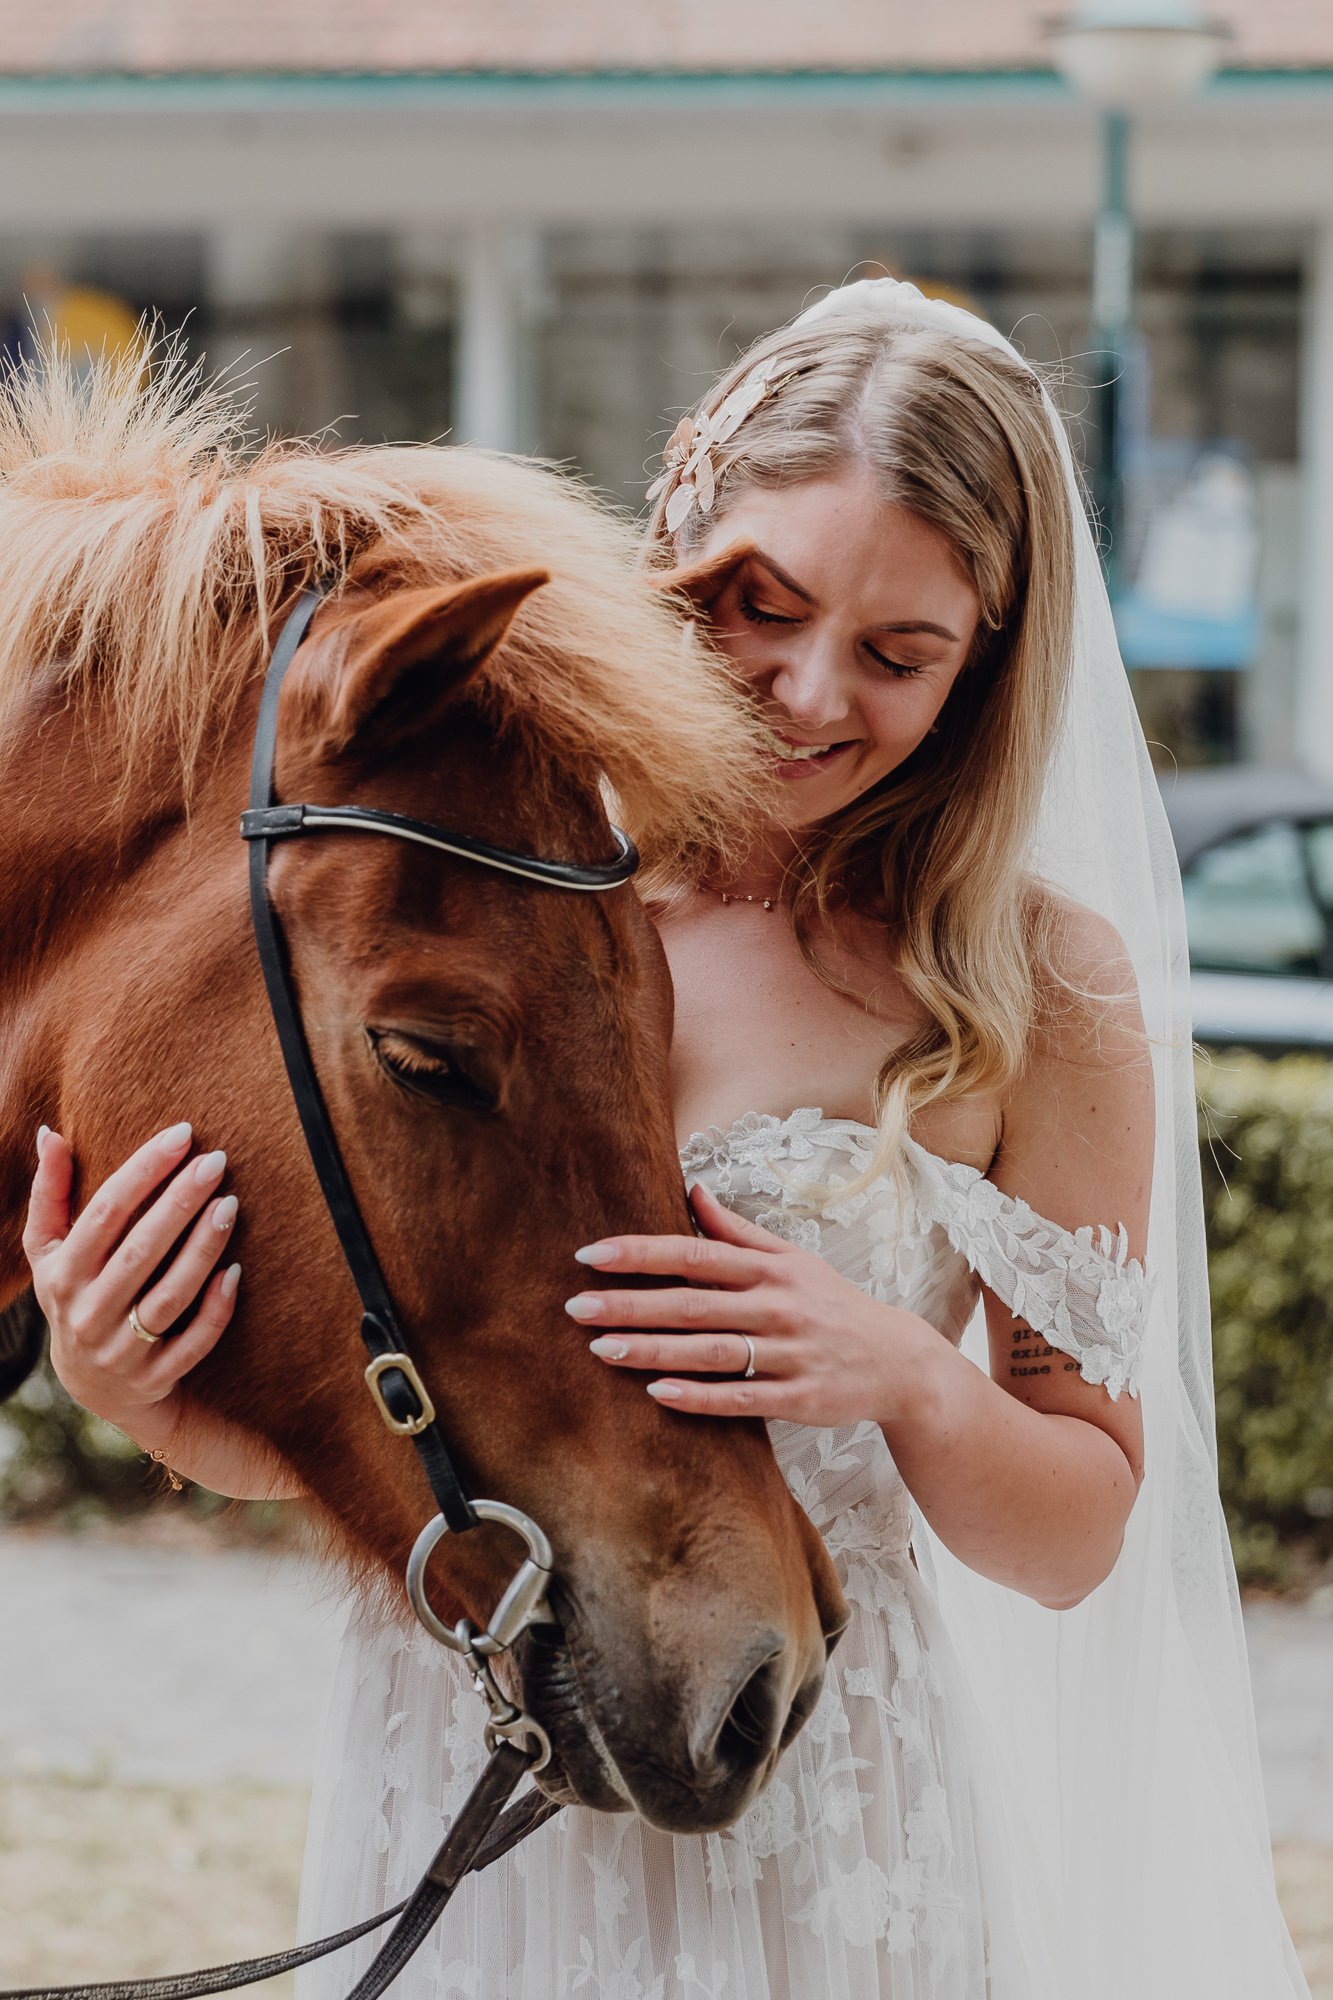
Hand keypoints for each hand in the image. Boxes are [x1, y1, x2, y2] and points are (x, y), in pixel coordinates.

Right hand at [22, 1122, 240, 1454]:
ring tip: (230, 1204)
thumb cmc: (76, 1295)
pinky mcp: (156, 1376)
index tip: (182, 1134)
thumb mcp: (50, 1251)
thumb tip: (49, 1133)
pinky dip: (215, 1310)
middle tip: (216, 1161)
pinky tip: (236, 1271)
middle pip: (139, 1251)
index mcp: (61, 1275)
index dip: (143, 1171)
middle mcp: (88, 1313)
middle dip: (179, 1202)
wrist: (93, 1386)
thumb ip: (49, 1193)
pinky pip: (192, 1343)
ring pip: (170, 1295)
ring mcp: (122, 1349)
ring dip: (203, 1249)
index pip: (104, 1214)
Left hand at [568, 1180, 931, 1424]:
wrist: (900, 1362)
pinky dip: (701, 1396)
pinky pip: (743, 1398)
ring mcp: (790, 1353)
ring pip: (711, 1351)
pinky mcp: (800, 1397)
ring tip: (601, 1349)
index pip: (694, 1253)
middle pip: (693, 1303)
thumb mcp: (793, 1259)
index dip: (640, 1253)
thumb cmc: (833, 1305)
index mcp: (770, 1268)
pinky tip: (658, 1394)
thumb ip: (738, 1231)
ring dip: (653, 1350)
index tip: (590, 1254)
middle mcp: (778, 1306)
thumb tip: (691, 1191)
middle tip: (576, 1305)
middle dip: (631, 1303)